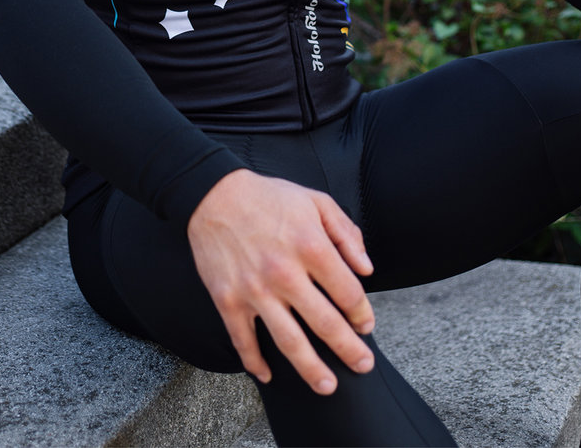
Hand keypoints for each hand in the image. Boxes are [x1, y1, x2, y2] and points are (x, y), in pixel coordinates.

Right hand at [186, 167, 375, 393]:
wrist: (213, 194)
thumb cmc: (268, 197)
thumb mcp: (315, 201)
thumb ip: (346, 233)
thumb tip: (367, 269)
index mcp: (310, 246)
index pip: (348, 293)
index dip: (362, 314)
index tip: (366, 325)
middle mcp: (285, 273)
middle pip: (326, 324)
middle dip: (349, 350)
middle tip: (364, 365)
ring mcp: (255, 291)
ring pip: (289, 343)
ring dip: (312, 370)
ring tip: (328, 386)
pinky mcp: (227, 300)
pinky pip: (243, 341)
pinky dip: (255, 362)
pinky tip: (267, 375)